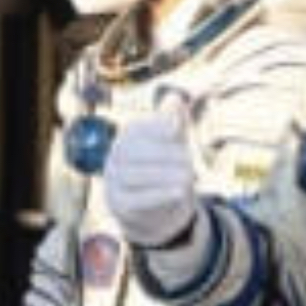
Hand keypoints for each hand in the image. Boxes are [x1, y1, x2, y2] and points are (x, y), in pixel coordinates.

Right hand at [103, 101, 196, 247]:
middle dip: (166, 156)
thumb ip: (175, 121)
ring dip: (165, 176)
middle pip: (136, 152)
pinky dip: (159, 196)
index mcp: (129, 136)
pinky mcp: (119, 203)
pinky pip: (135, 200)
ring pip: (134, 176)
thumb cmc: (166, 167)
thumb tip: (175, 98)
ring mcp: (114, 180)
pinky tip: (180, 193)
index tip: (177, 131)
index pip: (140, 129)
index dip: (158, 127)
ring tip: (190, 177)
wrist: (157, 208)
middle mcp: (117, 156)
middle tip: (191, 163)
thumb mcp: (174, 143)